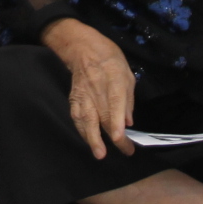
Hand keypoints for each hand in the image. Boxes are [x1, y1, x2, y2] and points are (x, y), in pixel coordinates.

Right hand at [45, 19, 138, 158]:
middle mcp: (97, 88)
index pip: (115, 103)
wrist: (84, 49)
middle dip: (113, 137)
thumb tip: (128, 122)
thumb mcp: (127, 74)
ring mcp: (83, 94)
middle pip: (103, 116)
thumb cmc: (111, 60)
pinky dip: (83, 131)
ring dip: (93, 138)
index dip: (116, 122)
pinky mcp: (74, 98)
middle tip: (124, 151)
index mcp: (114, 79)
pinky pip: (77, 117)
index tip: (121, 138)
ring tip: (100, 154)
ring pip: (86, 119)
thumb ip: (128, 99)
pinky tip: (89, 141)